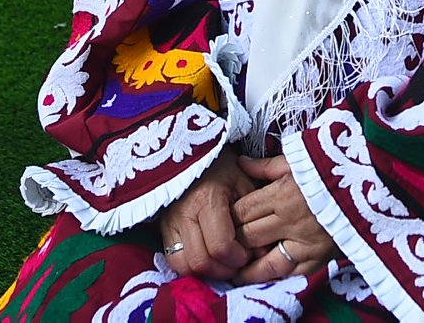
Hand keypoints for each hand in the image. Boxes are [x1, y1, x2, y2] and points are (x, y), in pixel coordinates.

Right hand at [158, 152, 253, 279]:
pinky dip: (190, 266)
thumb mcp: (244, 183)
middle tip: (237, 262)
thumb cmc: (224, 168)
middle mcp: (184, 213)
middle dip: (223, 270)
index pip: (221, 246)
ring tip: (221, 262)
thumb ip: (254, 217)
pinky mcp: (162, 227)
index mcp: (207, 199)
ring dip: (205, 271)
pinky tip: (206, 258)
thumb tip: (260, 253)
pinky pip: (172, 259)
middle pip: (201, 261)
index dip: (238, 258)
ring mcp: (169, 221)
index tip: (248, 253)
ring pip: (183, 265)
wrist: (193, 153)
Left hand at [230, 155, 338, 284]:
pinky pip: (295, 274)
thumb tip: (240, 162)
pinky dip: (279, 277)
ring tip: (235, 274)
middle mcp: (290, 222)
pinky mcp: (322, 257)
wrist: (373, 183)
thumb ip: (267, 166)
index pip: (243, 212)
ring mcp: (306, 243)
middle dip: (235, 242)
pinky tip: (266, 278)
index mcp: (281, 195)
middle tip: (222, 247)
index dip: (228, 218)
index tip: (221, 220)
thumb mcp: (299, 159)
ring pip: (267, 264)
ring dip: (249, 270)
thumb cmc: (332, 167)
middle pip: (249, 237)